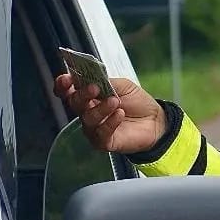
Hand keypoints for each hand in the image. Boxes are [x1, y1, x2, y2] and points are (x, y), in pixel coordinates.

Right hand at [53, 74, 167, 154]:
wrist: (156, 121)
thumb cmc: (138, 103)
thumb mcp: (123, 85)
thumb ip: (105, 81)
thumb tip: (90, 78)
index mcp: (89, 96)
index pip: (68, 91)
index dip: (63, 85)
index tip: (67, 79)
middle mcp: (88, 112)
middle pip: (74, 103)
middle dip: (82, 94)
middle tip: (95, 88)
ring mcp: (94, 128)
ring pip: (87, 119)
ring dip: (100, 108)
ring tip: (116, 101)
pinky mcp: (103, 142)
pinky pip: (100, 134)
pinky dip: (109, 123)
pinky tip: (120, 115)